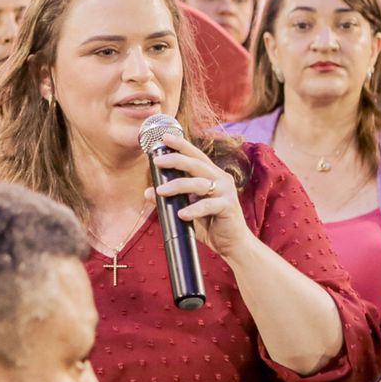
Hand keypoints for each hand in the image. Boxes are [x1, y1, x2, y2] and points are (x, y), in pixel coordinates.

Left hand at [145, 132, 250, 259]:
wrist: (233, 244)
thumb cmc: (211, 224)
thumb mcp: (187, 209)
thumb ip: (171, 199)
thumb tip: (147, 191)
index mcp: (213, 175)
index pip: (195, 156)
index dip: (181, 145)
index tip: (164, 137)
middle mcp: (221, 179)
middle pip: (196, 164)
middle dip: (175, 160)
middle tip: (157, 161)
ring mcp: (226, 192)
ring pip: (199, 183)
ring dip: (177, 186)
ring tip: (160, 191)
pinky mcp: (228, 207)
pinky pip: (208, 205)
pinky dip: (193, 210)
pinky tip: (182, 214)